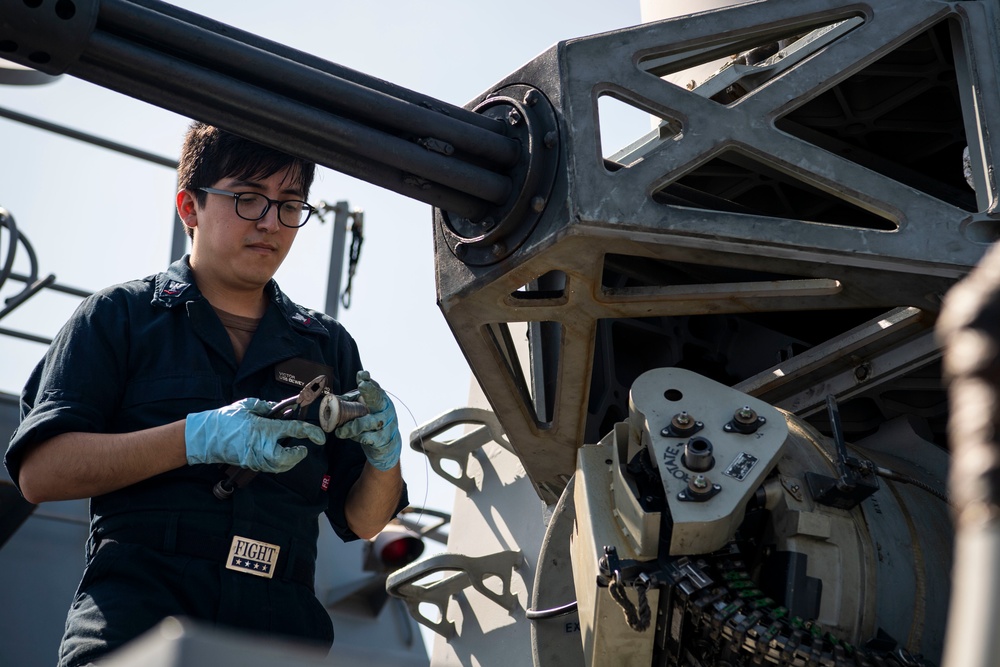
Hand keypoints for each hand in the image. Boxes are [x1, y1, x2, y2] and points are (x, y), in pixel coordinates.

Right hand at [185, 398, 325, 472]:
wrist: (203, 436)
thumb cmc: (225, 419)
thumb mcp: (246, 405)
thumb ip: (265, 406)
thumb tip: (279, 408)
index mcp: (263, 428)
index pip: (294, 430)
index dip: (310, 432)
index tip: (320, 436)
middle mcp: (260, 446)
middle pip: (286, 458)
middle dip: (297, 456)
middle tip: (303, 449)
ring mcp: (254, 458)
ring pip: (278, 466)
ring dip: (289, 461)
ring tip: (294, 453)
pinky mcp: (249, 463)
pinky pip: (269, 466)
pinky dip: (278, 463)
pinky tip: (278, 455)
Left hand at [335, 371, 401, 470]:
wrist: (388, 444)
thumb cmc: (372, 422)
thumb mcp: (364, 410)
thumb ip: (351, 403)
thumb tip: (331, 398)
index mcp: (380, 399)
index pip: (374, 387)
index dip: (368, 381)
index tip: (362, 375)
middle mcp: (385, 409)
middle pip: (377, 398)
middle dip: (370, 390)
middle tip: (362, 385)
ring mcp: (387, 424)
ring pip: (370, 422)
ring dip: (353, 426)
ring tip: (340, 431)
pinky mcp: (384, 439)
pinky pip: (371, 437)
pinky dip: (360, 438)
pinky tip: (355, 438)